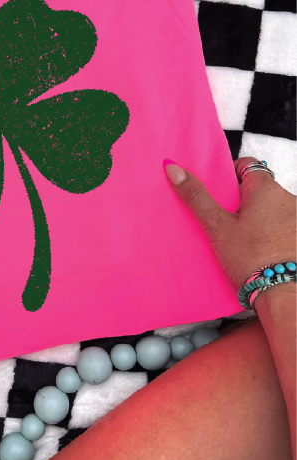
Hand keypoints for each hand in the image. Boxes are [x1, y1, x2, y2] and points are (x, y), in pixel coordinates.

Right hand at [164, 157, 296, 288]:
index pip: (246, 165)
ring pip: (270, 208)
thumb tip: (174, 169)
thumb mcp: (217, 226)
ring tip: (240, 238)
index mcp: (266, 189)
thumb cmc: (252, 258)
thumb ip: (196, 196)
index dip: (229, 174)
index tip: (218, 191)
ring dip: (256, 216)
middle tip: (223, 218)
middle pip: (258, 188)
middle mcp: (288, 199)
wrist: (284, 293)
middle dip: (240, 200)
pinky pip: (280, 225)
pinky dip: (269, 232)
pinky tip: (257, 249)